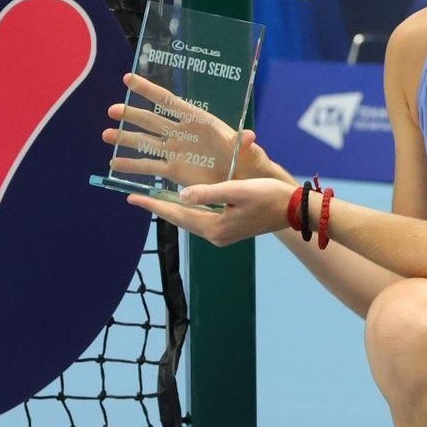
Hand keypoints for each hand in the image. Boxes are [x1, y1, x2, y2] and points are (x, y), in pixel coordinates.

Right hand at [102, 72, 275, 187]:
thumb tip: (249, 136)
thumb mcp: (249, 151)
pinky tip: (114, 163)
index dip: (148, 91)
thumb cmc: (250, 161)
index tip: (128, 79)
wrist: (247, 182)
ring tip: (105, 135)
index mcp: (199, 121)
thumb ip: (244, 144)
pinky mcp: (175, 171)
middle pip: (152, 120)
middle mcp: (183, 134)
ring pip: (146, 142)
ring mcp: (177, 152)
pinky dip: (132, 165)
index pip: (169, 102)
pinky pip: (149, 166)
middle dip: (132, 115)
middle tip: (112, 110)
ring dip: (126, 139)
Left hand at [127, 177, 296, 246]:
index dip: (154, 205)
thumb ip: (208, 193)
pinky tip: (181, 201)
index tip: (131, 197)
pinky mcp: (229, 229)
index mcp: (214, 228)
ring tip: (153, 198)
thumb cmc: (269, 197)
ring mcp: (222, 234)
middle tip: (135, 197)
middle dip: (158, 207)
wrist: (294, 210)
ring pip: (189, 220)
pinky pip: (201, 219)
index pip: (177, 214)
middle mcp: (215, 235)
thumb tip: (181, 195)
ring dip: (172, 209)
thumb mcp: (237, 191)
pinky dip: (188, 210)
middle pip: (180, 220)